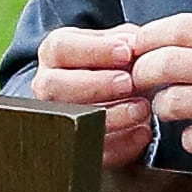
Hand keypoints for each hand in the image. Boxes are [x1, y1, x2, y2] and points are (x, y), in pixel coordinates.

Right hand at [30, 25, 151, 166]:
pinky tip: (142, 131)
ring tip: (143, 108)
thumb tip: (135, 46)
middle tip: (129, 83)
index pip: (62, 47)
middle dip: (96, 85)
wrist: (118, 95)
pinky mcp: (78, 148)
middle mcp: (48, 85)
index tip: (126, 53)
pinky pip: (93, 151)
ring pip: (71, 120)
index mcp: (55, 52)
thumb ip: (128, 41)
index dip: (94, 51)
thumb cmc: (117, 64)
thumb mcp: (121, 43)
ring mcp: (58, 118)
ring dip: (112, 115)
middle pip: (54, 85)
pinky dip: (122, 144)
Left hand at [127, 14, 191, 183]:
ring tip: (175, 111)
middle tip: (141, 84)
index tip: (134, 49)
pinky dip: (191, 140)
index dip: (147, 38)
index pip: (181, 28)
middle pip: (167, 62)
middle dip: (142, 75)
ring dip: (164, 109)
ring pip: (173, 102)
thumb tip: (164, 43)